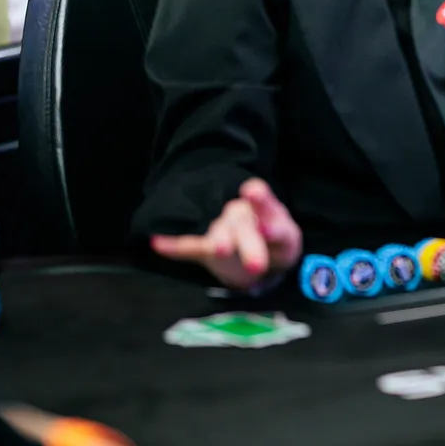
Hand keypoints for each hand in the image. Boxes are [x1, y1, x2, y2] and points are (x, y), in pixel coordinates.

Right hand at [150, 178, 302, 290]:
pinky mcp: (204, 248)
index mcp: (264, 210)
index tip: (251, 192)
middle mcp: (240, 215)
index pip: (262, 200)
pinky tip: (157, 242)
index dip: (258, 196)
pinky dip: (174, 246)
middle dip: (243, 237)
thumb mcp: (287, 241)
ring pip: (217, 232)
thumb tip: (269, 227)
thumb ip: (280, 234)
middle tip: (238, 250)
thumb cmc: (276, 243)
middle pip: (238, 220)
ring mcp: (221, 230)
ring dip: (217, 239)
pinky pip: (188, 246)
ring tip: (218, 248)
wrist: (262, 254)